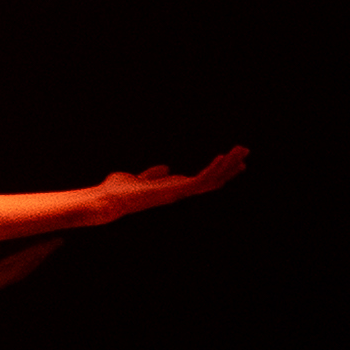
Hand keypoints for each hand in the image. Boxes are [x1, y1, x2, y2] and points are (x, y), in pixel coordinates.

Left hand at [83, 146, 248, 222]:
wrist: (105, 200)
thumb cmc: (116, 191)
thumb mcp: (137, 178)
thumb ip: (152, 174)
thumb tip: (165, 168)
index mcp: (171, 189)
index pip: (200, 180)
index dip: (216, 170)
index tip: (229, 158)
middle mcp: (177, 193)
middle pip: (210, 180)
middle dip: (229, 167)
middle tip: (244, 152)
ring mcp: (176, 194)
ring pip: (210, 180)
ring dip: (227, 166)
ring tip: (242, 150)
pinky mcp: (173, 192)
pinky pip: (199, 181)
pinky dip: (212, 170)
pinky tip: (222, 157)